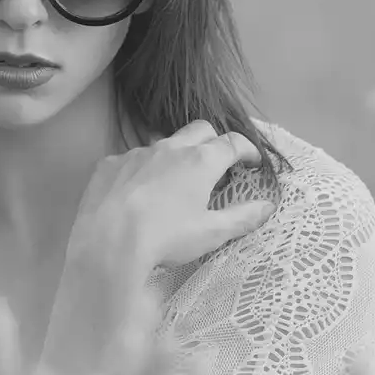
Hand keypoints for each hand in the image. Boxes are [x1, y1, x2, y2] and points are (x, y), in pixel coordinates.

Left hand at [67, 119, 276, 273]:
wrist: (106, 244)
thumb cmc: (165, 238)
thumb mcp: (211, 233)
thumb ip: (242, 217)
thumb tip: (268, 206)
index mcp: (200, 161)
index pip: (233, 142)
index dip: (248, 150)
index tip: (253, 162)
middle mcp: (169, 148)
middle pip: (200, 130)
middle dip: (214, 141)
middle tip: (218, 166)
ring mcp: (136, 153)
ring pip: (163, 144)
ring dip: (176, 157)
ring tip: (174, 185)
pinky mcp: (108, 164)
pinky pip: (131, 159)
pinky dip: (143, 171)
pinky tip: (137, 194)